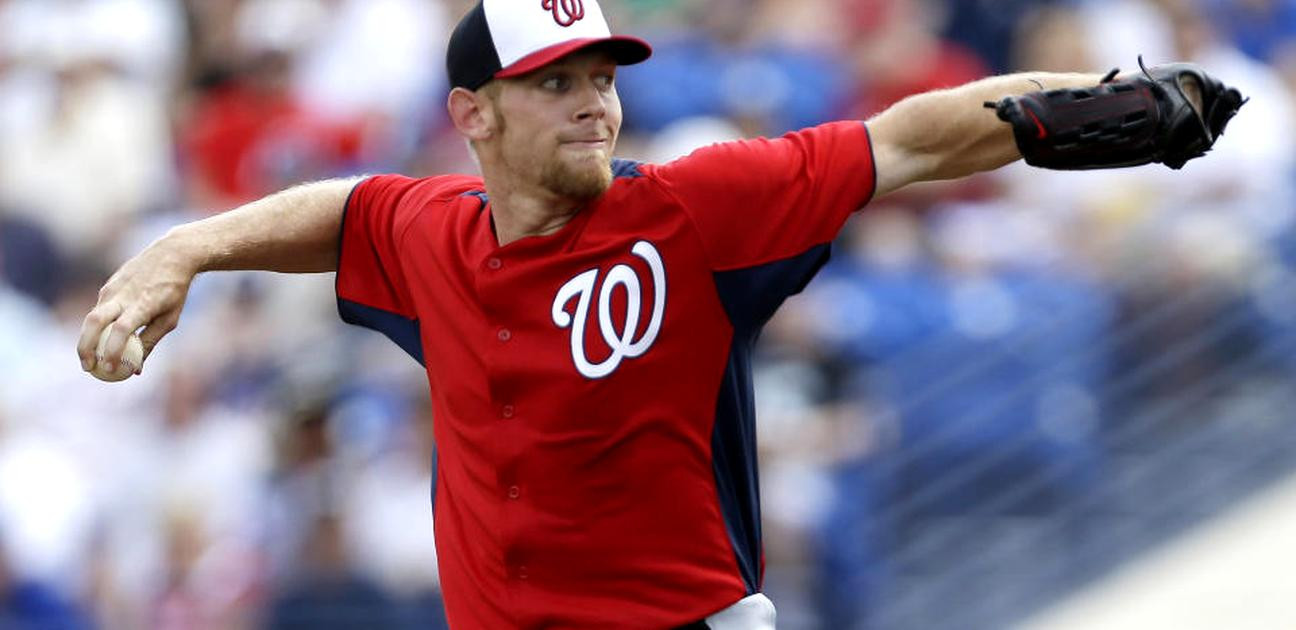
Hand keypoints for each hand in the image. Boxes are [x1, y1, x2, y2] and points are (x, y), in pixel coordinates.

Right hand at [78, 231, 198, 377]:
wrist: (172, 254)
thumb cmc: (174, 291)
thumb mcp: (170, 319)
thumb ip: (150, 342)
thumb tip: (135, 369)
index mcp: (143, 304)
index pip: (121, 329)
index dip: (112, 350)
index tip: (109, 370)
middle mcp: (124, 294)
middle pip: (94, 322)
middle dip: (85, 347)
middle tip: (87, 368)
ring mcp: (113, 288)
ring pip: (91, 316)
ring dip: (86, 339)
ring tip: (89, 359)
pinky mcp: (108, 285)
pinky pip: (98, 309)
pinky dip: (95, 327)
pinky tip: (99, 339)